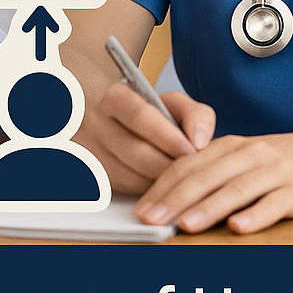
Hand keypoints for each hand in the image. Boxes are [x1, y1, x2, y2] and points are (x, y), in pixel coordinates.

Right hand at [76, 83, 215, 193]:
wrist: (115, 123)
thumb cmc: (152, 115)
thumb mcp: (173, 104)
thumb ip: (195, 114)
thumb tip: (200, 142)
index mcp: (115, 99)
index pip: (140, 116)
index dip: (169, 136)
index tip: (193, 149)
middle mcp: (96, 125)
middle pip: (136, 152)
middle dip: (171, 164)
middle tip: (195, 171)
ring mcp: (92, 154)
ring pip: (132, 177)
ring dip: (164, 182)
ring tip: (185, 179)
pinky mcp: (95, 179)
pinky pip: (128, 192)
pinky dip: (153, 193)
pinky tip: (168, 187)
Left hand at [134, 126, 292, 234]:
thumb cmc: (276, 163)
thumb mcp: (239, 161)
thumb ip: (208, 176)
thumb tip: (167, 202)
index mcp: (227, 147)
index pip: (186, 165)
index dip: (161, 187)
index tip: (140, 210)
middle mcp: (247, 155)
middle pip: (205, 177)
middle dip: (174, 200)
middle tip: (151, 220)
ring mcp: (273, 172)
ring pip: (236, 190)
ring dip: (209, 208)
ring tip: (185, 225)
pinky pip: (274, 203)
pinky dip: (256, 215)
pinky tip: (239, 227)